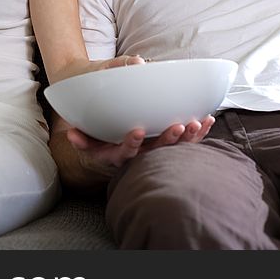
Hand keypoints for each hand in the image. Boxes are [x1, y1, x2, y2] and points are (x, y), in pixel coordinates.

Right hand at [65, 115, 215, 174]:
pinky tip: (208, 120)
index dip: (131, 144)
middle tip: (177, 126)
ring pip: (173, 150)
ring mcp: (154, 154)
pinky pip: (185, 145)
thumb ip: (81, 135)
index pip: (125, 153)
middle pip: (155, 153)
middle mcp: (138, 158)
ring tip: (196, 123)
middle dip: (168, 140)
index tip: (138, 132)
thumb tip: (71, 133)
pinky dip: (197, 134)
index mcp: (117, 154)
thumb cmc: (96, 131)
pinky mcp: (167, 149)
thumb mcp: (86, 133)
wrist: (105, 142)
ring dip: (187, 138)